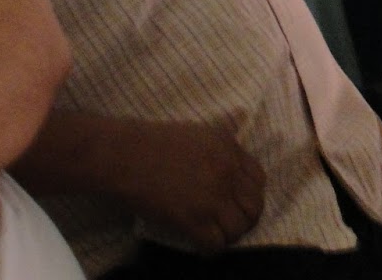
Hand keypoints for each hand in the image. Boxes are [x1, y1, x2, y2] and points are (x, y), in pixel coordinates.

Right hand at [113, 122, 264, 252]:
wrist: (122, 155)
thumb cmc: (150, 142)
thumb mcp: (197, 134)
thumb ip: (219, 150)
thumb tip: (230, 172)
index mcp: (228, 147)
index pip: (259, 179)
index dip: (249, 195)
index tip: (236, 203)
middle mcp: (227, 171)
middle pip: (254, 206)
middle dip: (244, 218)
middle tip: (227, 224)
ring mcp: (213, 196)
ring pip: (238, 229)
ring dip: (228, 236)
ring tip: (213, 235)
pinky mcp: (194, 220)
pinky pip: (216, 244)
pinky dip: (209, 248)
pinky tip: (199, 245)